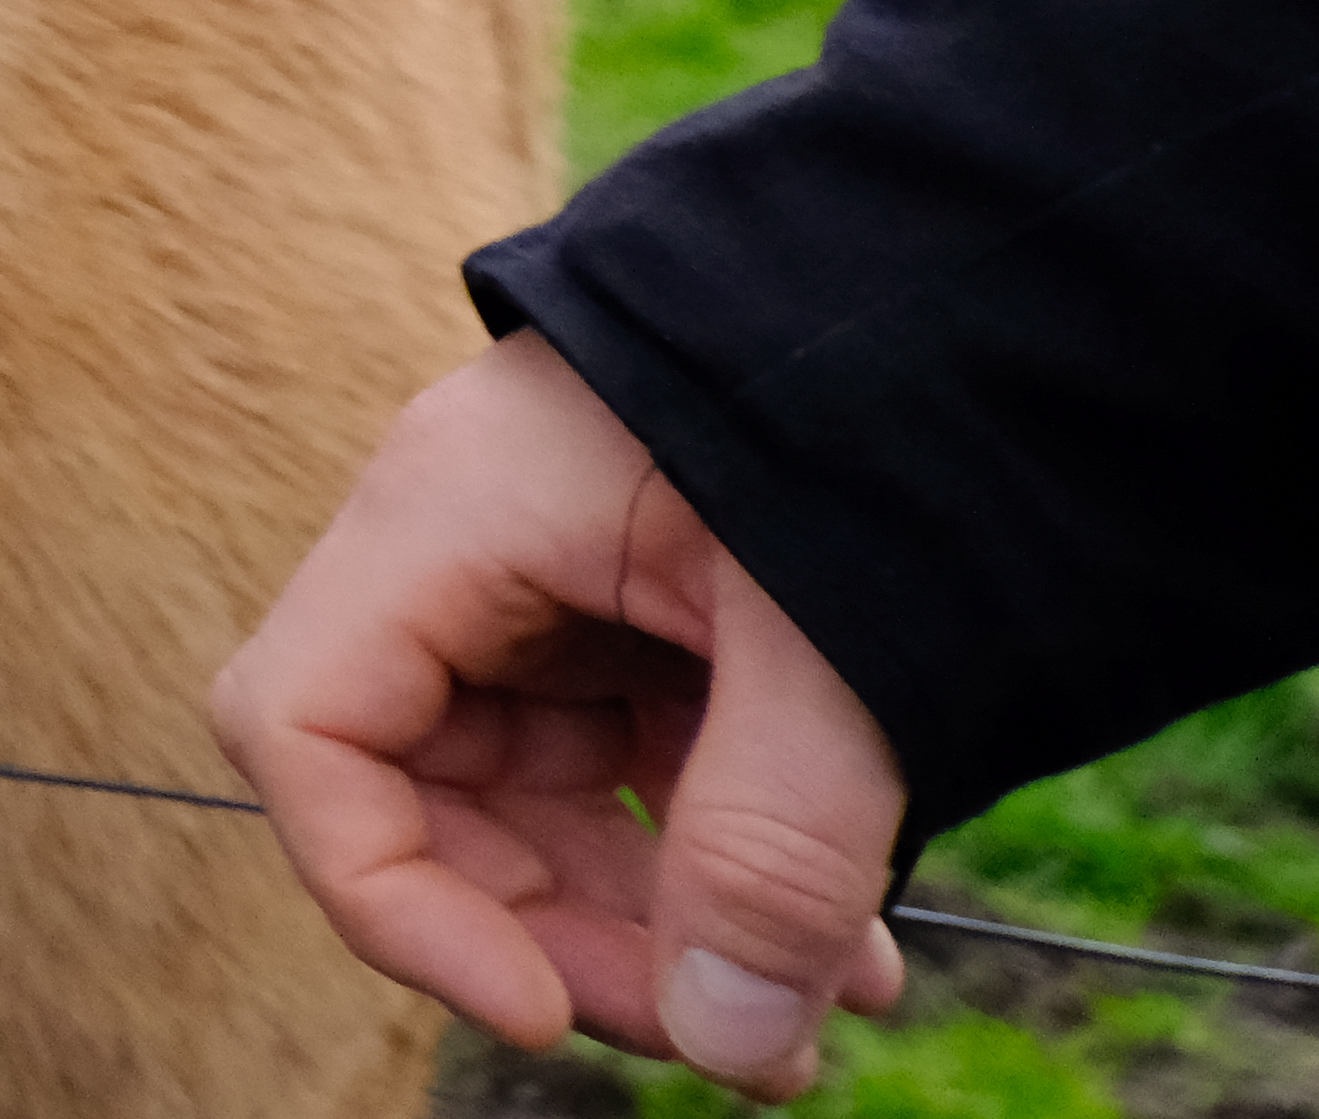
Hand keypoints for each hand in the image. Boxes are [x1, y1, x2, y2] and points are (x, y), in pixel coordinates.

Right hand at [211, 335, 913, 1099]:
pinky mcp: (645, 605)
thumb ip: (774, 849)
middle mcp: (470, 550)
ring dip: (656, 923)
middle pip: (426, 792)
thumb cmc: (890, 412)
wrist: (1011, 276)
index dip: (389, 897)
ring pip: (536, 797)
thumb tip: (734, 1049)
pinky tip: (841, 941)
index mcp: (450, 518)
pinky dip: (718, 862)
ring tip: (813, 1008)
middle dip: (563, 938)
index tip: (538, 1012)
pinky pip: (630, 763)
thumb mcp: (833, 643)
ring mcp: (557, 579)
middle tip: (728, 1036)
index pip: (307, 732)